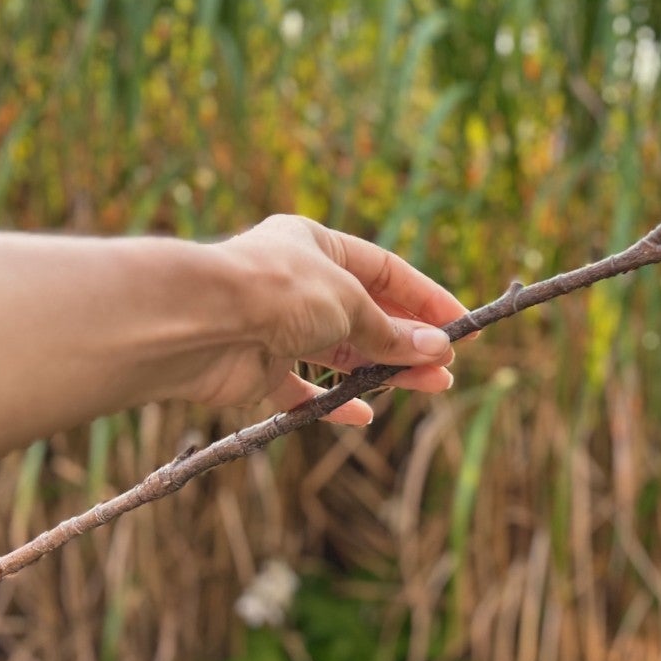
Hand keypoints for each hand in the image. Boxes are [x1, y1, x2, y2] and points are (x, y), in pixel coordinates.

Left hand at [167, 216, 467, 423]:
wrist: (199, 324)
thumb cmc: (277, 291)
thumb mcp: (349, 304)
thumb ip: (391, 332)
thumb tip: (436, 351)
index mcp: (315, 245)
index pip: (384, 270)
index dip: (425, 298)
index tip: (460, 325)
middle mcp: (297, 283)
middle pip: (366, 314)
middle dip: (409, 340)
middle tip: (447, 367)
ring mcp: (277, 327)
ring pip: (341, 352)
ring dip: (384, 369)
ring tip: (429, 387)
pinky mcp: (258, 368)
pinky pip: (302, 390)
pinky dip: (331, 402)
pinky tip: (362, 415)